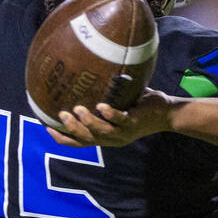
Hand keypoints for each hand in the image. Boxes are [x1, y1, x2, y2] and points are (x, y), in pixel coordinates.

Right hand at [46, 89, 174, 148]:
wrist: (168, 113)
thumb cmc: (142, 106)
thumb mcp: (118, 104)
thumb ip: (103, 97)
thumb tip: (84, 75)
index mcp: (105, 137)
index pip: (79, 142)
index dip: (63, 138)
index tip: (48, 128)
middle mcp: (112, 139)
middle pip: (86, 139)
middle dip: (72, 129)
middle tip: (62, 115)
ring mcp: (123, 133)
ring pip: (100, 132)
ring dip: (87, 122)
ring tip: (77, 109)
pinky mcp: (134, 124)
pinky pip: (119, 120)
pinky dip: (109, 114)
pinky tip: (101, 105)